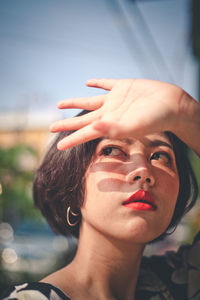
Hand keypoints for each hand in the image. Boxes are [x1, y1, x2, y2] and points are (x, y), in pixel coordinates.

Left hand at [50, 79, 199, 155]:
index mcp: (109, 124)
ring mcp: (115, 99)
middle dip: (67, 124)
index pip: (86, 133)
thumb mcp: (133, 125)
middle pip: (83, 119)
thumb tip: (91, 130)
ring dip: (75, 102)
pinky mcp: (123, 86)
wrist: (172, 104)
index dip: (72, 139)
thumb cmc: (155, 118)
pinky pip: (106, 84)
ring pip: (89, 101)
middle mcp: (109, 113)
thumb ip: (112, 128)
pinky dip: (97, 83)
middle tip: (52, 127)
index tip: (58, 146)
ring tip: (59, 104)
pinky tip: (88, 82)